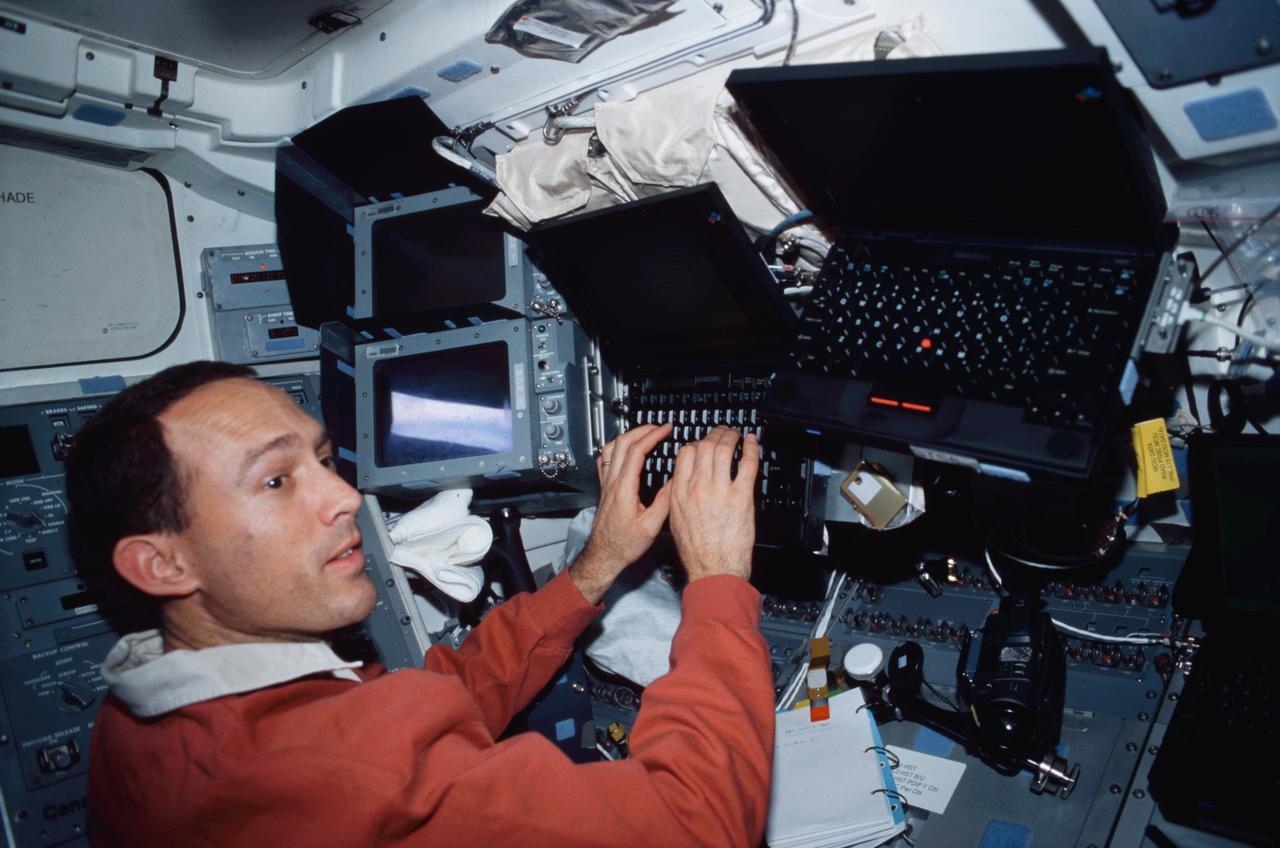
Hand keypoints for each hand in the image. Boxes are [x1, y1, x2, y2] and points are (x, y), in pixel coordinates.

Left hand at [569, 423, 672, 603]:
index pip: (637, 451)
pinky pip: (605, 459)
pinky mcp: (604, 488)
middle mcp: (612, 482)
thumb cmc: (624, 545)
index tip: (665, 429)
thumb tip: (677, 481)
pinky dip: (615, 447)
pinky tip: (623, 449)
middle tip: (659, 427)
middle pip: (623, 443)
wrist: (604, 555)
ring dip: (628, 436)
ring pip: (611, 448)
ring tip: (644, 433)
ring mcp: (606, 484)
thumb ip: (665, 501)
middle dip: (642, 430)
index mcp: (624, 488)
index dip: (652, 436)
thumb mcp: (651, 526)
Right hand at [667, 426, 757, 582]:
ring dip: (731, 437)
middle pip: (705, 447)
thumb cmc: (697, 552)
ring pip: (724, 451)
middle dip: (715, 434)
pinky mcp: (741, 498)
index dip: (695, 443)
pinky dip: (750, 450)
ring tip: (736, 434)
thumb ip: (679, 498)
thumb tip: (684, 482)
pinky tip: (752, 443)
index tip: (702, 443)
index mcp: (680, 493)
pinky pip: (747, 466)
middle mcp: (698, 488)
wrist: (714, 569)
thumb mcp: (676, 521)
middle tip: (723, 432)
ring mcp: (720, 492)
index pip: (685, 454)